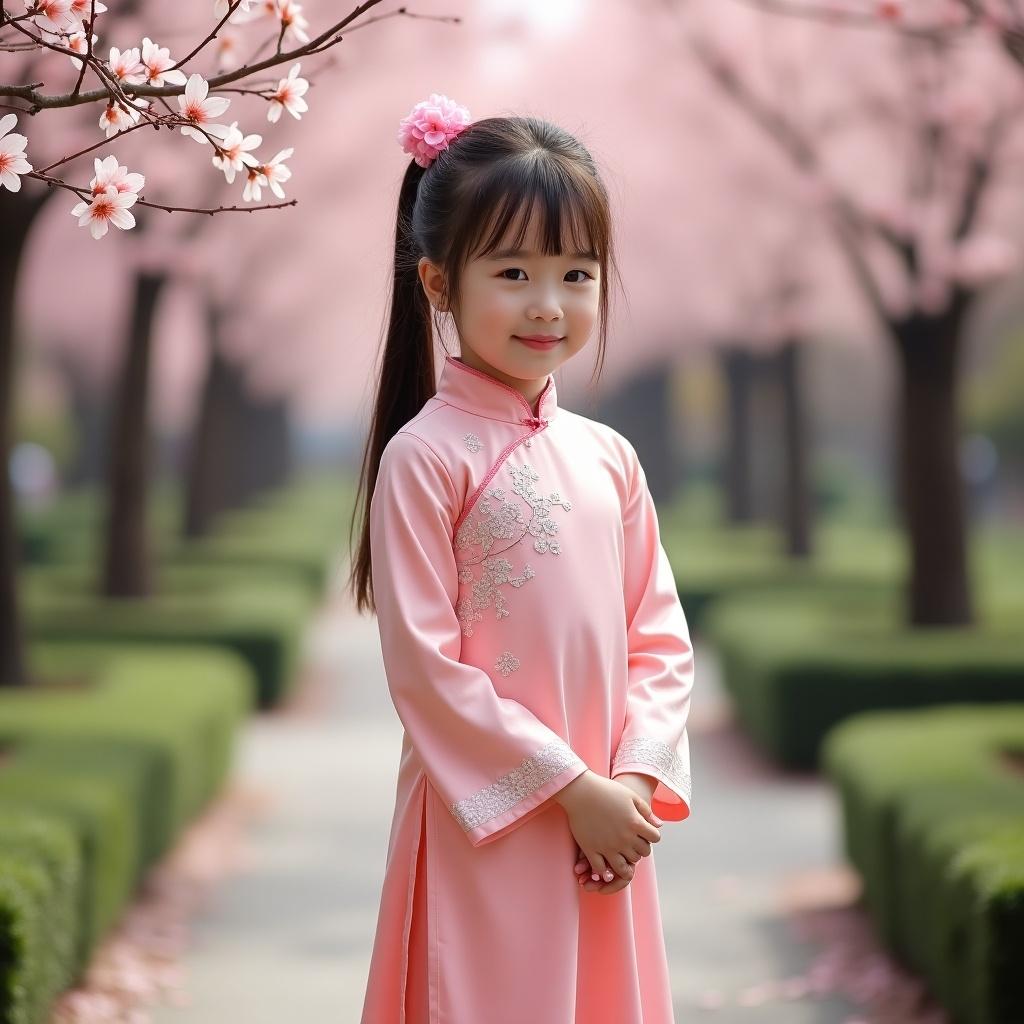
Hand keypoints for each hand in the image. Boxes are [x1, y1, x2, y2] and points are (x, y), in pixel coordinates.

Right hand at [573, 773, 659, 895]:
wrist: (581, 791)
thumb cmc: (606, 790)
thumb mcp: (630, 796)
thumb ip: (646, 811)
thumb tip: (659, 825)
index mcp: (635, 823)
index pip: (655, 838)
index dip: (651, 835)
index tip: (643, 832)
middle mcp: (624, 838)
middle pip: (642, 854)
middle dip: (639, 848)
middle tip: (631, 841)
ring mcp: (607, 846)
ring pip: (624, 867)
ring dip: (625, 861)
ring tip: (620, 853)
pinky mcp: (592, 850)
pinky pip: (602, 870)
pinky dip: (605, 870)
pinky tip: (605, 860)